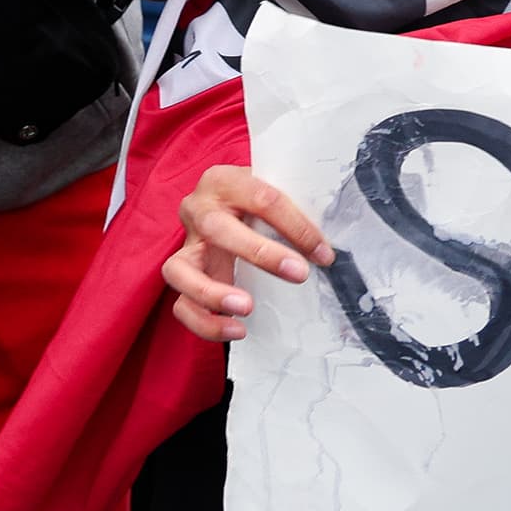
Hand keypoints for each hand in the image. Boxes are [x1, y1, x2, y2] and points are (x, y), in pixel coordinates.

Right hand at [164, 164, 333, 341]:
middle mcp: (198, 209)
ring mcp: (186, 245)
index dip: (296, 226)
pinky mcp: (181, 276)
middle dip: (261, 254)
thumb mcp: (269, 190)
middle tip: (298, 273)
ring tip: (246, 307)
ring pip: (181, 270)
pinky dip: (205, 322)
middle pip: (218, 229)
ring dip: (213, 293)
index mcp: (223, 181)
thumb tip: (329, 247)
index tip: (323, 253)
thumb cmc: (252, 200)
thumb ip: (292, 209)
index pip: (261, 197)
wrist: (220, 203)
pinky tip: (235, 329)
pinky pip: (182, 305)